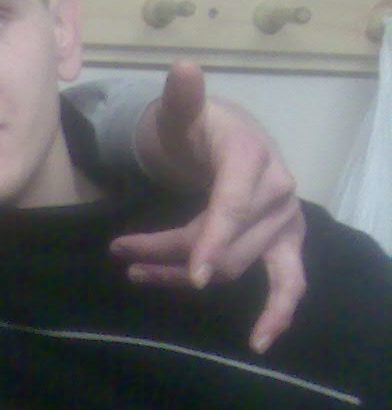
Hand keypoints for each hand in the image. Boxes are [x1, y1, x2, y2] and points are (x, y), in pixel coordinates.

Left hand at [112, 62, 305, 352]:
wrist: (227, 139)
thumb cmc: (199, 127)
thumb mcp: (183, 110)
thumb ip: (182, 96)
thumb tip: (183, 69)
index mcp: (252, 159)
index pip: (233, 206)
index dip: (212, 239)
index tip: (189, 271)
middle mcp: (277, 193)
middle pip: (223, 241)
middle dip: (169, 252)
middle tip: (121, 251)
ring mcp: (284, 223)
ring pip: (235, 265)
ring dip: (184, 275)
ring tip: (137, 273)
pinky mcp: (284, 245)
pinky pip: (289, 284)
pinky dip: (278, 313)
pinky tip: (259, 341)